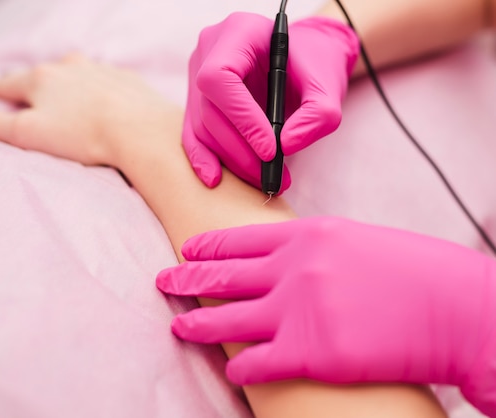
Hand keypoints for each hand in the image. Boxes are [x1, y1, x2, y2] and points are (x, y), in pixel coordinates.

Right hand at [0, 53, 179, 167]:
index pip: (7, 84)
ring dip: (62, 81)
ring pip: (72, 73)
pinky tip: (98, 97)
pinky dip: (94, 87)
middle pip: (39, 74)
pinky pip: (102, 81)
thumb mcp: (29, 134)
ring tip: (59, 91)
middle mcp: (69, 67)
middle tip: (18, 89)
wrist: (141, 131)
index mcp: (41, 79)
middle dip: (26, 83)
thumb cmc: (83, 135)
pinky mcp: (126, 80)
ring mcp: (99, 71)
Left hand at [156, 217, 495, 416]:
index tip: (187, 251)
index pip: (240, 239)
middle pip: (223, 276)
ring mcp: (299, 311)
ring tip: (178, 327)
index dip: (208, 247)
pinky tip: (230, 371)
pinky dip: (239, 368)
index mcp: (307, 235)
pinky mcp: (311, 354)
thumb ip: (313, 249)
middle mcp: (294, 269)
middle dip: (186, 280)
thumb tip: (285, 263)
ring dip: (198, 325)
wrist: (458, 306)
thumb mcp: (357, 241)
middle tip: (161, 281)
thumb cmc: (415, 272)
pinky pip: (257, 363)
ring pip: (228, 320)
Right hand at [183, 13, 358, 192]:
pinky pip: (193, 132)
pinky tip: (216, 180)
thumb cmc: (315, 65)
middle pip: (210, 109)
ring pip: (202, 126)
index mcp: (238, 32)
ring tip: (264, 180)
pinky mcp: (196, 99)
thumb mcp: (328, 86)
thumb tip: (286, 147)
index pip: (220, 78)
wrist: (306, 59)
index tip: (270, 150)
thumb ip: (318, 115)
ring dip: (230, 160)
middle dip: (239, 149)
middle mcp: (210, 50)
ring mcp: (197, 74)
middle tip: (269, 176)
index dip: (241, 118)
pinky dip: (204, 158)